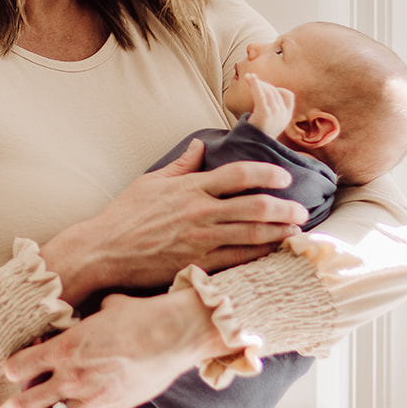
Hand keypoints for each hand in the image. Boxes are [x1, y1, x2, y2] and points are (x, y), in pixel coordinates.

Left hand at [0, 290, 228, 407]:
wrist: (173, 334)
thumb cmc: (139, 315)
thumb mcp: (105, 307)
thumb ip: (90, 314)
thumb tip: (94, 310)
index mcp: (65, 347)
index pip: (21, 365)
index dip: (12, 370)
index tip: (11, 375)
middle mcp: (72, 375)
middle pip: (28, 400)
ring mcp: (91, 396)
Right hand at [40, 141, 306, 302]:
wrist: (105, 250)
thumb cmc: (124, 215)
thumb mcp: (150, 181)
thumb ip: (180, 165)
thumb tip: (198, 144)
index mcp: (190, 187)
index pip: (238, 175)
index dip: (266, 174)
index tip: (283, 178)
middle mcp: (201, 211)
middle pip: (254, 206)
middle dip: (283, 207)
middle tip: (301, 209)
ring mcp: (202, 239)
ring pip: (253, 234)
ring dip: (279, 232)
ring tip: (297, 231)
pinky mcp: (199, 263)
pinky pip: (238, 260)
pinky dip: (260, 256)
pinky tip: (274, 254)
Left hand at [239, 72, 294, 138]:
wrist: (252, 147)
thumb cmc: (258, 133)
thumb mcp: (271, 122)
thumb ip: (273, 109)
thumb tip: (267, 91)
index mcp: (286, 116)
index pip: (288, 96)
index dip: (277, 89)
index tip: (265, 88)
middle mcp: (283, 114)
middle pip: (274, 91)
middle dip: (262, 84)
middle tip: (250, 79)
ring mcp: (275, 114)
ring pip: (267, 91)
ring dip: (257, 82)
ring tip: (247, 78)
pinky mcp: (264, 114)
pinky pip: (260, 95)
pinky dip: (255, 84)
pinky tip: (249, 77)